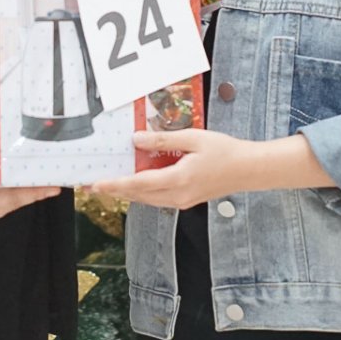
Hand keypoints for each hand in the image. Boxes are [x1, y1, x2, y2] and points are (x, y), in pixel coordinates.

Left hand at [88, 130, 259, 209]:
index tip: (96, 184)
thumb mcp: (193, 138)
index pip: (139, 184)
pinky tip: (134, 182)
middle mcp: (178, 195)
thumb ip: (163, 140)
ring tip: (107, 185)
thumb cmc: (225, 151)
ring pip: (146, 199)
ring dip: (126, 192)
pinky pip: (157, 198)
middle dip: (114, 191)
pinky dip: (142, 192)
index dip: (115, 184)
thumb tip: (137, 140)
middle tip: (91, 185)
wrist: (248, 170)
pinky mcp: (185, 201)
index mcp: (179, 179)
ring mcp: (182, 201)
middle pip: (138, 195)